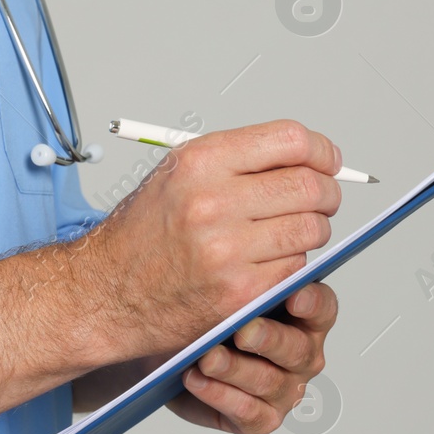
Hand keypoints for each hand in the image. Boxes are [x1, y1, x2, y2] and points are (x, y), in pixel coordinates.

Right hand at [80, 120, 342, 358]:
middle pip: (309, 186)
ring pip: (311, 230)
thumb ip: (239, 160)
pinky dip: (291, 265)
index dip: (321, 151)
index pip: (291, 140)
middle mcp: (213, 202)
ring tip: (290, 233)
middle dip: (326, 193)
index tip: (327, 162)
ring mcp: (227, 251)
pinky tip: (266, 262)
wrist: (106, 291)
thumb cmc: (141, 235)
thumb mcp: (178, 174)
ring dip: (311, 231)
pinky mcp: (238, 292)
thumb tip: (305, 157)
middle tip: (322, 200)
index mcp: (201, 162)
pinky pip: (295, 269)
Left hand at [166, 283, 337, 433]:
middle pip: (298, 349)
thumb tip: (248, 261)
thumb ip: (247, 279)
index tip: (293, 296)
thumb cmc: (211, 316)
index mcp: (306, 318)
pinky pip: (247, 411)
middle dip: (268, 339)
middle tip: (242, 331)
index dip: (312, 303)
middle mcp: (303, 355)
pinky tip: (196, 379)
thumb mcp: (227, 289)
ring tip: (207, 358)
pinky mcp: (262, 418)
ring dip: (235, 369)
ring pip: (268, 381)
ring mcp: (286, 390)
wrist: (176, 354)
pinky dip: (219, 395)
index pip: (323, 308)